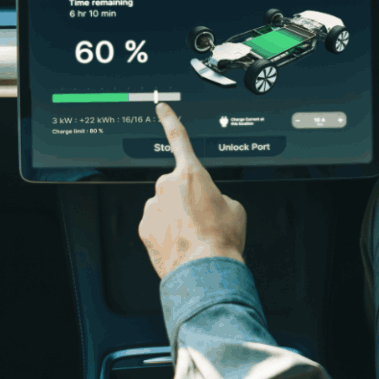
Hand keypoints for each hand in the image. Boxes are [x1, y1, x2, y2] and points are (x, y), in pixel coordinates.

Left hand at [140, 103, 246, 277]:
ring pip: (164, 207)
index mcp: (192, 174)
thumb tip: (210, 202)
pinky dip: (166, 233)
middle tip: (201, 220)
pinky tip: (180, 244)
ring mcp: (153, 206)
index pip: (179, 140)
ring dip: (176, 218)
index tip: (161, 109)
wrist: (206, 270)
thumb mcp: (235, 208)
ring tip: (193, 236)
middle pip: (176, 186)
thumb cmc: (222, 239)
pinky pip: (155, 225)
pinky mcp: (144, 227)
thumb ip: (218, 195)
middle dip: (185, 199)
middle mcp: (168, 186)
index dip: (170, 121)